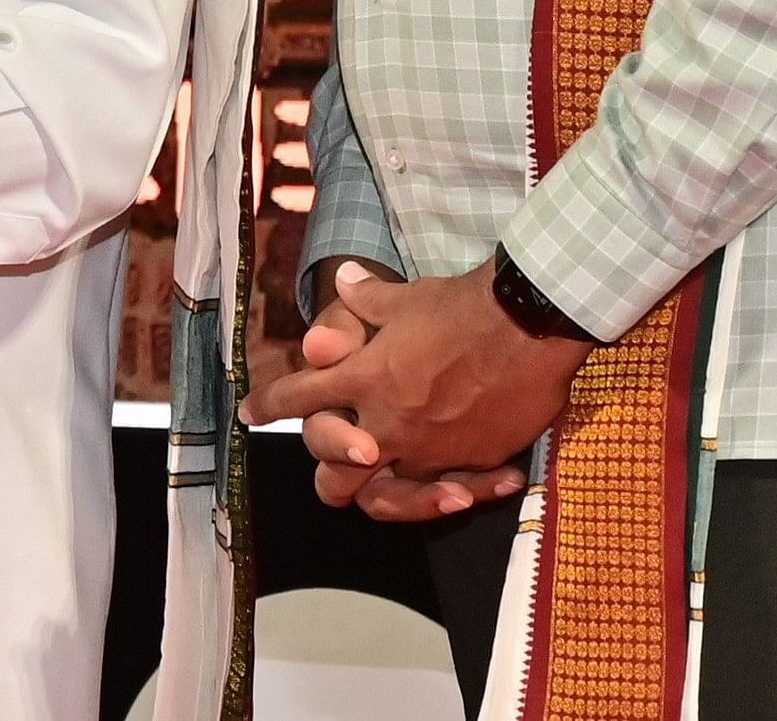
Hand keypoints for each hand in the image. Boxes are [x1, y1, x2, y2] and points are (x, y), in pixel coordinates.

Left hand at [272, 263, 525, 521]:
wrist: (527, 324)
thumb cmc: (461, 306)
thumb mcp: (405, 298)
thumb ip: (367, 300)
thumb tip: (343, 278)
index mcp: (363, 381)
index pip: (299, 400)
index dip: (269, 407)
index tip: (249, 414)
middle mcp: (389, 425)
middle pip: (336, 477)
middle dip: (328, 477)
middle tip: (332, 469)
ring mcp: (431, 449)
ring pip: (391, 498)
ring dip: (389, 498)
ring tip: (391, 488)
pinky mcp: (474, 460)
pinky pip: (452, 491)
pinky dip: (453, 493)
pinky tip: (462, 489)